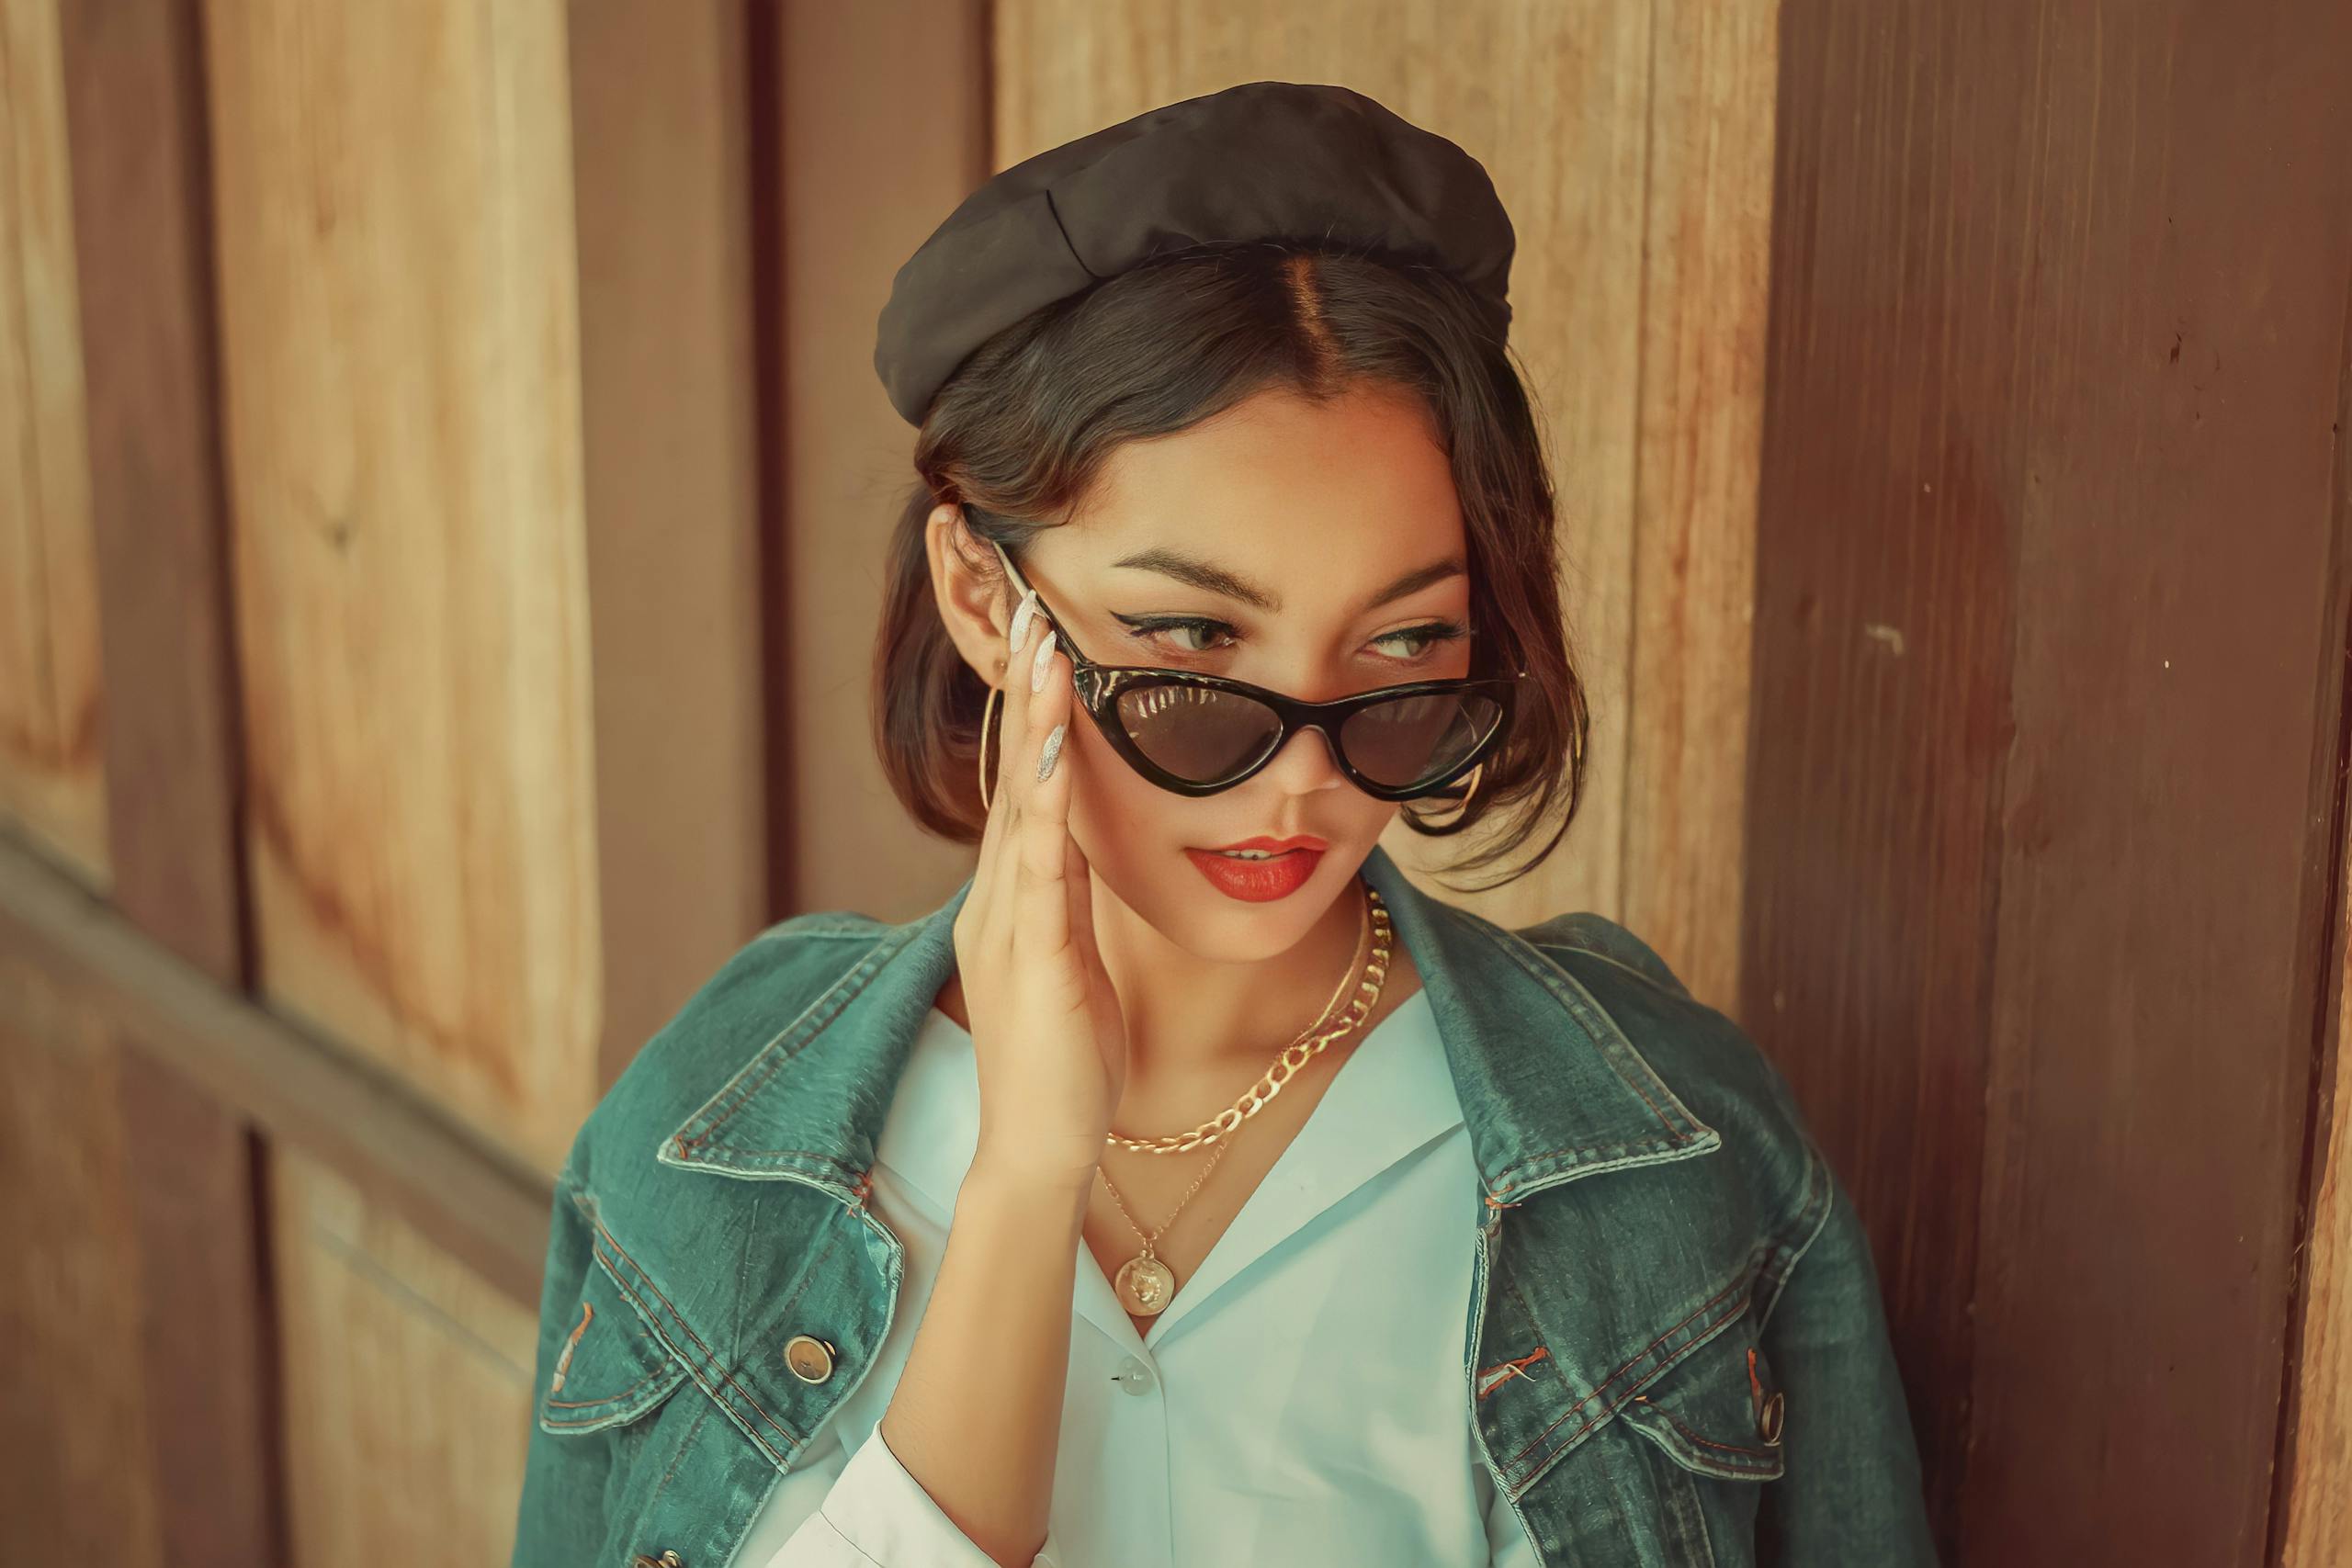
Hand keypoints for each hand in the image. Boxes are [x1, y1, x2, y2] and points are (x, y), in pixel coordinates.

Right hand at [952, 575, 1129, 1189]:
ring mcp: (1010, 921)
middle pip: (1011, 771)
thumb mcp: (1068, 958)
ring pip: (1021, 803)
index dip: (1029, 709)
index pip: (1021, 782)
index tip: (1041, 637)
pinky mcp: (1036, 954)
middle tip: (1028, 603)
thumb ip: (1066, 898)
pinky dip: (1049, 801)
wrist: (1037, 1149)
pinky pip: (1041, 864)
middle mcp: (997, 894)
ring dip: (1034, 722)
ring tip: (1045, 650)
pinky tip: (1061, 751)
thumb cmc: (1063, 1061)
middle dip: (1021, 687)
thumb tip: (1081, 845)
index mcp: (1009, 894)